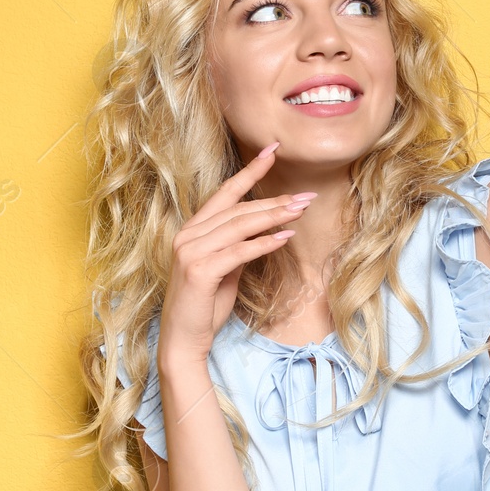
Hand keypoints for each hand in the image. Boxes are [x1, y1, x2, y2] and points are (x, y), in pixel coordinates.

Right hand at [158, 143, 313, 361]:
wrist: (183, 341)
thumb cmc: (204, 306)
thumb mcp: (224, 270)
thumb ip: (237, 247)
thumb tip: (266, 232)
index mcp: (192, 230)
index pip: (225, 192)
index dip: (250, 170)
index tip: (274, 149)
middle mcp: (188, 235)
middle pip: (238, 209)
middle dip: (274, 200)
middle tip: (306, 196)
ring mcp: (191, 251)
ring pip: (239, 226)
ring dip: (274, 217)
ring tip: (301, 211)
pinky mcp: (199, 270)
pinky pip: (238, 251)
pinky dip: (263, 243)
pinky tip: (285, 238)